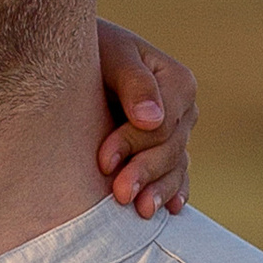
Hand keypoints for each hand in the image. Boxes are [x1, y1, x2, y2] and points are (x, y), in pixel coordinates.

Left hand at [95, 20, 196, 214]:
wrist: (79, 61)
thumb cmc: (94, 50)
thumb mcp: (111, 54)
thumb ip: (133, 82)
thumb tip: (152, 119)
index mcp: (177, 82)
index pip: (162, 122)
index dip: (133, 143)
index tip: (103, 161)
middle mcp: (183, 110)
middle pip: (170, 149)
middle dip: (144, 172)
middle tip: (120, 195)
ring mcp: (176, 135)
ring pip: (175, 167)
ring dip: (159, 190)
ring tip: (140, 211)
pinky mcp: (163, 153)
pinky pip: (176, 177)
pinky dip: (172, 192)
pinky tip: (167, 209)